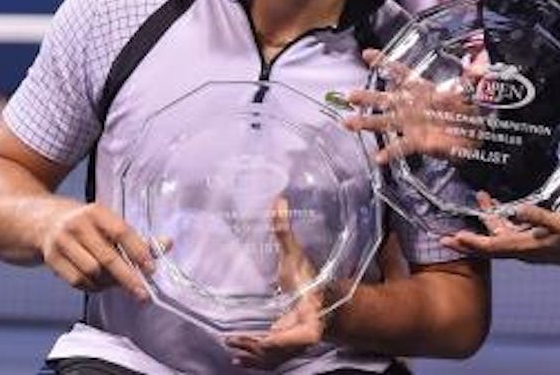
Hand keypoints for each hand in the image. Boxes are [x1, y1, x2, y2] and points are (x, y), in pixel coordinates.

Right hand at [39, 202, 155, 300]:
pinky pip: (77, 281)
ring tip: (120, 284)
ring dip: (109, 283)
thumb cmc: (87, 225)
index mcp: (97, 212)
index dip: (138, 251)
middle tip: (143, 294)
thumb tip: (168, 243)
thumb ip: (139, 237)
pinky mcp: (51, 259)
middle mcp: (78, 225)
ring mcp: (61, 242)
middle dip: (128, 277)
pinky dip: (93, 287)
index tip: (151, 269)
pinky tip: (102, 285)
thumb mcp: (110, 223)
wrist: (43, 222)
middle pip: (106, 257)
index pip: (121, 232)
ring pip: (92, 272)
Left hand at [225, 198, 326, 369]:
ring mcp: (296, 345)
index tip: (258, 337)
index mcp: (311, 318)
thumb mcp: (296, 256)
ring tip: (232, 346)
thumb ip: (285, 232)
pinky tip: (239, 358)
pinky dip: (256, 360)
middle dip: (256, 349)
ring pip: (274, 359)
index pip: (298, 338)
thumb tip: (279, 201)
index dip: (277, 340)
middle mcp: (304, 336)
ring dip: (252, 356)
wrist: (328, 299)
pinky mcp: (288, 348)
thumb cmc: (311, 279)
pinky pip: (272, 359)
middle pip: (279, 351)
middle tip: (231, 339)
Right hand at [346, 49, 479, 164]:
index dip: (384, 63)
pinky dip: (389, 152)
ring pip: (384, 122)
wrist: (476, 136)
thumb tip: (482, 67)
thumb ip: (474, 78)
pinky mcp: (417, 142)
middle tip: (349, 95)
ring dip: (366, 122)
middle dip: (366, 97)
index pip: (400, 72)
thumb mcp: (472, 91)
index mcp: (422, 89)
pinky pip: (400, 146)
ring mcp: (411, 124)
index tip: (367, 54)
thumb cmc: (469, 110)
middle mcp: (411, 106)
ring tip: (348, 123)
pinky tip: (378, 157)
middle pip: (384, 99)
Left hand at [439, 192, 559, 271]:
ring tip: (479, 198)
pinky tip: (497, 204)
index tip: (454, 238)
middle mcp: (521, 248)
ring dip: (486, 219)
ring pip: (498, 234)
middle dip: (466, 240)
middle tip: (444, 237)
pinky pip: (510, 229)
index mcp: (525, 247)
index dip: (472, 243)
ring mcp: (526, 244)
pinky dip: (501, 217)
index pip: (492, 247)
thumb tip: (519, 209)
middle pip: (487, 245)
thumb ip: (539, 216)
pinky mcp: (532, 238)